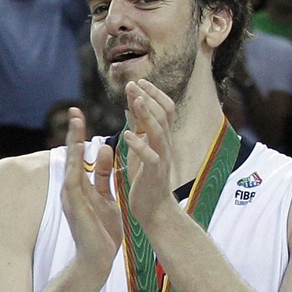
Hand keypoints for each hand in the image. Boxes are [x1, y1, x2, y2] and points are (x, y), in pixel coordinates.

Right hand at [60, 106, 121, 273]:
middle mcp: (72, 189)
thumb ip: (104, 175)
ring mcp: (71, 197)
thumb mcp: (107, 197)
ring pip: (71, 163)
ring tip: (76, 121)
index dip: (81, 137)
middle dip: (73, 133)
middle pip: (72, 156)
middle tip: (75, 110)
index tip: (82, 117)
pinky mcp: (75, 204)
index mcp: (81, 187)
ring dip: (73, 142)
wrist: (97, 259)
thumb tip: (105, 150)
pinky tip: (79, 148)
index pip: (80, 157)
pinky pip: (75, 179)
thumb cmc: (102, 232)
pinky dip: (76, 163)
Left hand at [119, 80, 179, 227]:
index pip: (163, 110)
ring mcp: (162, 159)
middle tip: (134, 83)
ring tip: (135, 100)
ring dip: (147, 114)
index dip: (152, 95)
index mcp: (161, 139)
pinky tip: (126, 135)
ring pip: (159, 132)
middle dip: (149, 97)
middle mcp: (165, 145)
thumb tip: (133, 105)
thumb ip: (139, 128)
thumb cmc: (146, 179)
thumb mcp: (141, 148)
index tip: (138, 82)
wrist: (154, 209)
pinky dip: (139, 145)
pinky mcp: (155, 174)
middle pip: (163, 115)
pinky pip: (150, 157)